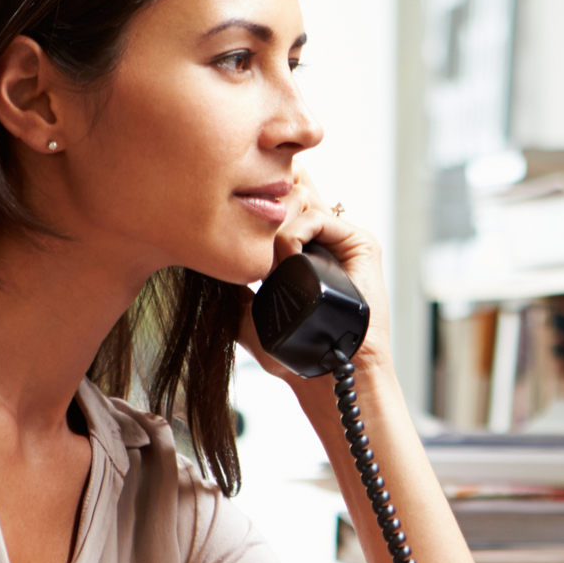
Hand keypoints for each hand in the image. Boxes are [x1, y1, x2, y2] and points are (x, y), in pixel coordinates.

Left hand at [235, 170, 392, 379]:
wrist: (328, 373)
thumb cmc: (294, 354)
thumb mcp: (249, 316)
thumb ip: (231, 290)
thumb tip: (201, 262)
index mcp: (303, 250)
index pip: (282, 202)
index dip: (259, 193)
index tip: (230, 196)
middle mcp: (325, 239)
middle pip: (295, 189)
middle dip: (266, 197)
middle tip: (246, 215)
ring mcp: (343, 240)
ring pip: (303, 201)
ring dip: (275, 222)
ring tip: (266, 254)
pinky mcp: (362, 244)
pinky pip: (319, 218)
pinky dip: (294, 233)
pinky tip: (286, 257)